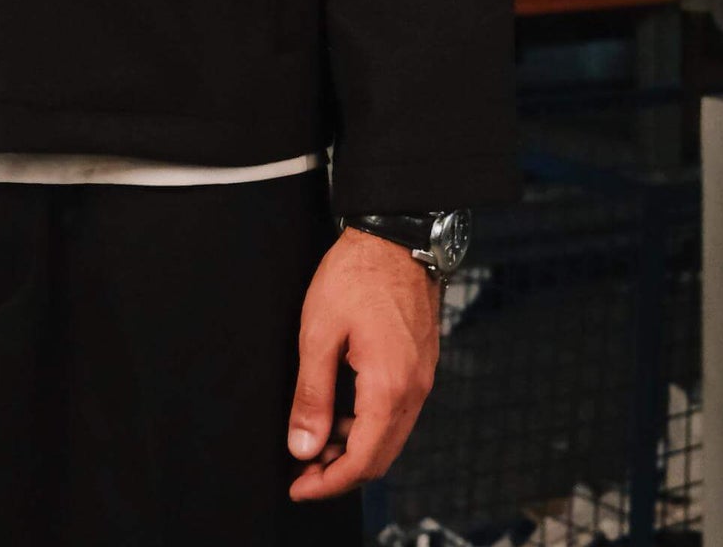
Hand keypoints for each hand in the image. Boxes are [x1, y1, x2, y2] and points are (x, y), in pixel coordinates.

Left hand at [285, 227, 440, 498]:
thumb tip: (303, 446)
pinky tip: (342, 413)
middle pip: (381, 457)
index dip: (329, 482)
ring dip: (355, 449)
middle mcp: (414, 390)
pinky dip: (370, 425)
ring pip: (391, 436)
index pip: (362, 459)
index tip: (299, 487)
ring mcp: (422, 378)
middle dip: (341, 472)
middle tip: (304, 472)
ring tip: (316, 442)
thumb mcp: (318, 333)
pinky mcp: (422, 365)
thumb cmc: (355, 276)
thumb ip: (312, 395)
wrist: (395, 235)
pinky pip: (398, 413)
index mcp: (389, 387)